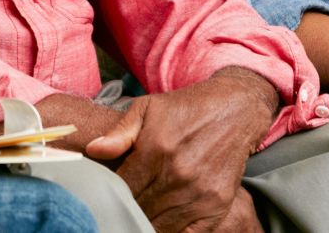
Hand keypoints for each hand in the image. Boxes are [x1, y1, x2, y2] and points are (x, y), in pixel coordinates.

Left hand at [84, 68, 277, 232]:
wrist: (234, 109)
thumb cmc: (186, 108)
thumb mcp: (148, 107)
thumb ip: (120, 132)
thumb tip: (93, 150)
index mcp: (156, 149)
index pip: (123, 187)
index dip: (112, 194)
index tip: (107, 194)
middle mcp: (177, 174)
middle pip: (140, 209)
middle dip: (128, 209)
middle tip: (121, 207)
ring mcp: (199, 192)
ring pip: (161, 225)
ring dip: (148, 222)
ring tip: (141, 214)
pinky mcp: (217, 203)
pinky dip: (175, 232)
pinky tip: (163, 224)